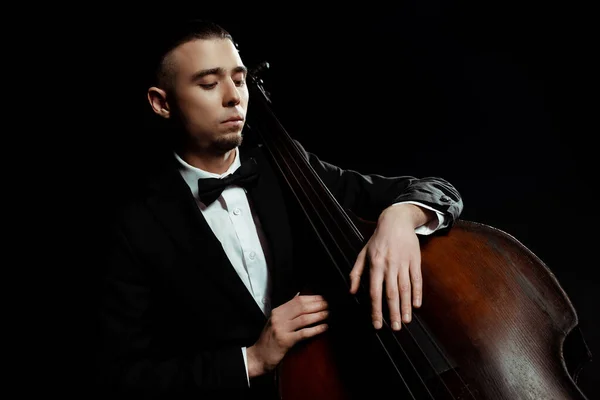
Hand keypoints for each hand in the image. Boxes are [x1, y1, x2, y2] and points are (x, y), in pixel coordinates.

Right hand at [246, 294, 328, 376]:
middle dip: (317, 305)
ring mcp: (281, 329)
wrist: (259, 356)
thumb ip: (287, 309)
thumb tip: (299, 295)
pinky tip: (324, 327)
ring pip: (304, 319)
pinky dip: (315, 329)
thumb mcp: (276, 320)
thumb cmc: (270, 339)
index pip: (297, 300)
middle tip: (328, 305)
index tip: (323, 298)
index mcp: (277, 311)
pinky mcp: (285, 341)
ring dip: (318, 315)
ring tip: (328, 314)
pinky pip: (303, 333)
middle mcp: (278, 318)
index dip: (312, 298)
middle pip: (302, 307)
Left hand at [349, 203, 431, 330]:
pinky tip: (417, 305)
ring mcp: (403, 263)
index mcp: (375, 265)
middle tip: (396, 329)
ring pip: (405, 289)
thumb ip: (356, 273)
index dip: (376, 310)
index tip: (377, 324)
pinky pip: (417, 279)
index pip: (374, 292)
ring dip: (406, 306)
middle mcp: (389, 266)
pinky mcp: (415, 261)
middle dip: (393, 312)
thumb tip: (351, 291)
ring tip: (406, 321)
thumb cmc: (377, 240)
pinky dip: (417, 293)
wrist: (396, 222)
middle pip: (391, 293)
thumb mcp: (362, 254)